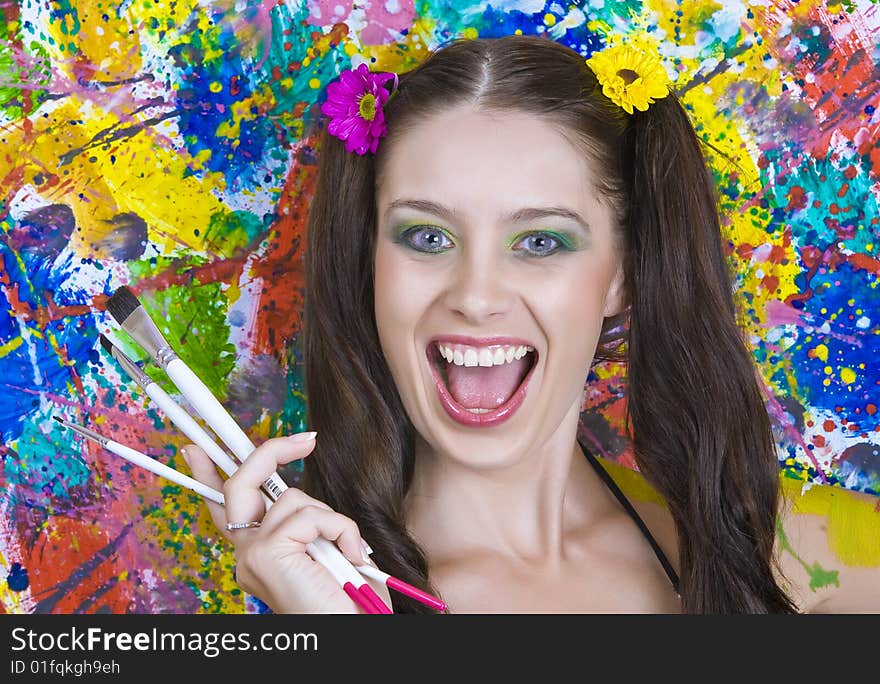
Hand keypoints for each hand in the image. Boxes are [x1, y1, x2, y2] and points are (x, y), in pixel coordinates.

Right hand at [181, 433, 390, 612]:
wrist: (351, 635)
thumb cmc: (347, 601)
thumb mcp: (327, 552)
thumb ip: (308, 525)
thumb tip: (303, 498)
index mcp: (258, 554)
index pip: (224, 508)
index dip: (208, 475)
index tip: (193, 450)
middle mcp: (246, 554)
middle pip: (241, 484)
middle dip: (270, 451)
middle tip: (308, 439)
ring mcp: (251, 554)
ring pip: (293, 499)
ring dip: (331, 519)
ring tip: (347, 553)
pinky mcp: (266, 554)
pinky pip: (310, 516)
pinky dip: (341, 530)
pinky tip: (351, 557)